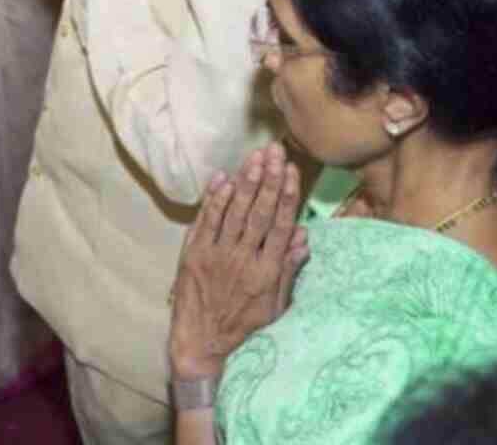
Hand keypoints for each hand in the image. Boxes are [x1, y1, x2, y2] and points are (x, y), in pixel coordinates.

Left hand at [167, 145, 308, 380]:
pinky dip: (214, 199)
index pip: (279, 225)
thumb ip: (288, 269)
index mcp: (266, 272)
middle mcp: (242, 260)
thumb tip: (303, 235)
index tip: (292, 171)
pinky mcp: (193, 255)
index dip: (286, 196)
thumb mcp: (276, 306)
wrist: (201, 344)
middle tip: (274, 151)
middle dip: (267, 179)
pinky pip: (205, 221)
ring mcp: (216, 255)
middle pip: (257, 212)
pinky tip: (222, 178)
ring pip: (233, 211)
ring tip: (254, 157)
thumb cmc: (244, 328)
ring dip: (244, 182)